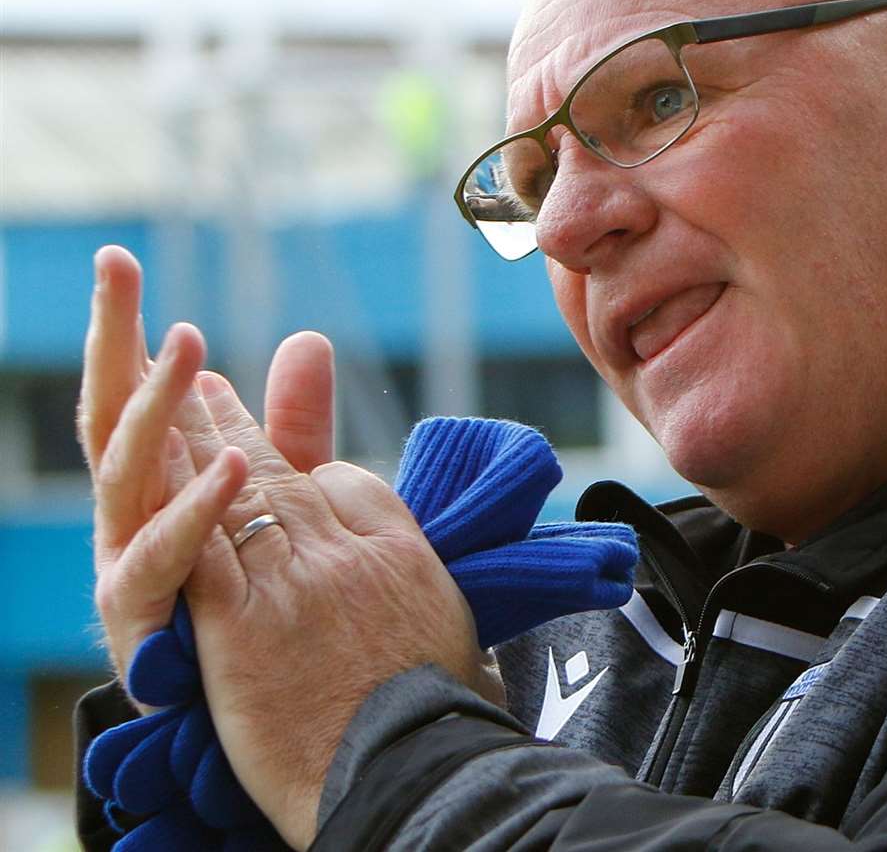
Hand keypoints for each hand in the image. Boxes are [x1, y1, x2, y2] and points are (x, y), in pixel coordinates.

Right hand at [81, 245, 335, 686]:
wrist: (275, 720)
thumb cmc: (262, 606)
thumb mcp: (282, 499)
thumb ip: (292, 426)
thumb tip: (307, 339)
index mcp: (158, 483)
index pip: (138, 394)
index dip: (127, 329)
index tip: (119, 262)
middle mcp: (134, 517)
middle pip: (113, 418)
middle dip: (112, 342)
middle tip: (115, 270)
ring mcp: (134, 567)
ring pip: (130, 475)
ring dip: (157, 410)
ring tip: (186, 347)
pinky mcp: (150, 622)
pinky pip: (167, 560)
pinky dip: (197, 511)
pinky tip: (231, 466)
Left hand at [175, 375, 496, 848]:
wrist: (408, 769)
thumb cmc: (443, 722)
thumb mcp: (462, 638)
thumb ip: (434, 599)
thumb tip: (437, 587)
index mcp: (402, 554)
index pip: (351, 485)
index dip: (311, 471)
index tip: (285, 460)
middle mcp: (347, 553)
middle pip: (285, 473)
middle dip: (240, 425)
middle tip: (206, 385)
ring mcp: (294, 581)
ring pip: (238, 492)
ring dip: (198, 440)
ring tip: (171, 398)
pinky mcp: (242, 621)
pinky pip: (202, 545)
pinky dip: (177, 500)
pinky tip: (154, 466)